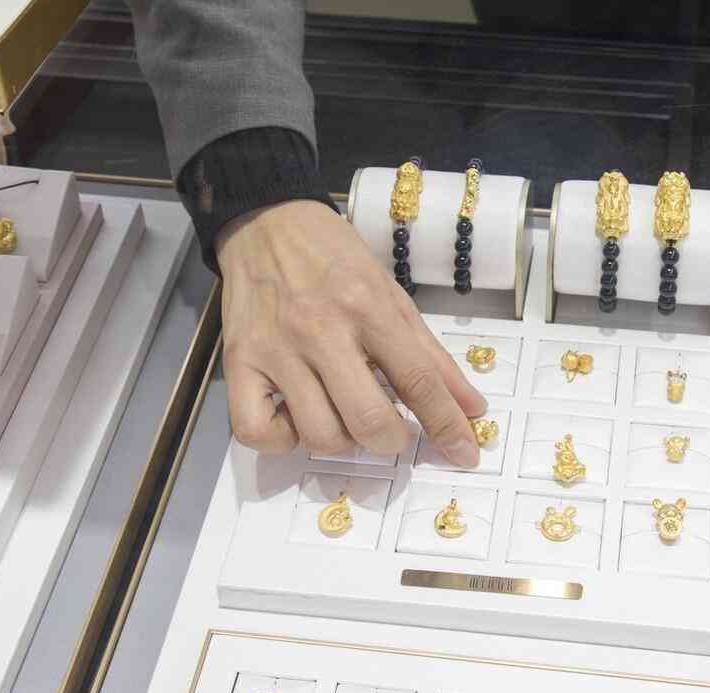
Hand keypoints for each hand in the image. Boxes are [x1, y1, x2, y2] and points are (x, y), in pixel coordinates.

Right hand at [217, 200, 486, 465]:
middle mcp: (321, 330)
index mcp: (368, 308)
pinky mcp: (237, 363)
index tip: (465, 453)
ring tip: (341, 415)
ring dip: (341, 441)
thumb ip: (432, 355)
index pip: (418, 381)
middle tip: (391, 428)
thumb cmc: (333, 260)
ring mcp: (275, 350)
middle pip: (368, 420)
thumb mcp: (392, 295)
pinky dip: (281, 441)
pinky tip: (294, 419)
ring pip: (319, 434)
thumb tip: (472, 407)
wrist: (266, 222)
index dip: (448, 425)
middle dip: (392, 440)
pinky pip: (254, 432)